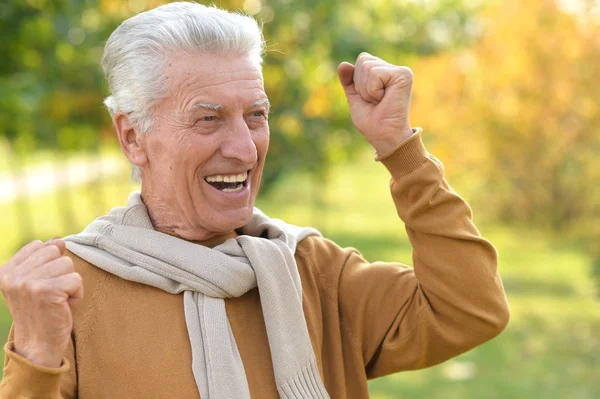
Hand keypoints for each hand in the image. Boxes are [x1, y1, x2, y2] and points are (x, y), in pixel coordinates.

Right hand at [0, 238, 82, 367]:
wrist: (38, 345)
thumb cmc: (42, 311)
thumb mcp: (38, 281)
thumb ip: (45, 259)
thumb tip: (59, 240)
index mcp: (6, 271)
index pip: (40, 245)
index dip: (49, 264)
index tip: (41, 286)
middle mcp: (13, 275)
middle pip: (55, 252)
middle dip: (61, 272)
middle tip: (51, 294)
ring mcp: (27, 283)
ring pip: (67, 264)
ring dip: (69, 283)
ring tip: (57, 301)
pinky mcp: (46, 291)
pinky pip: (76, 278)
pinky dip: (76, 293)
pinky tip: (64, 306)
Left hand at [338, 53, 414, 154]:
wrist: (383, 136)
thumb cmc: (372, 120)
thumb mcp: (355, 97)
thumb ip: (349, 80)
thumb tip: (343, 64)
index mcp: (384, 71)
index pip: (362, 59)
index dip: (357, 81)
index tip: (369, 97)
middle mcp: (394, 68)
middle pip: (363, 60)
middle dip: (361, 84)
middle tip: (375, 100)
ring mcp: (401, 71)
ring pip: (367, 66)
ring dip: (367, 90)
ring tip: (380, 101)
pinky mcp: (404, 75)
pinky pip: (375, 74)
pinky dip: (373, 91)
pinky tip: (384, 99)